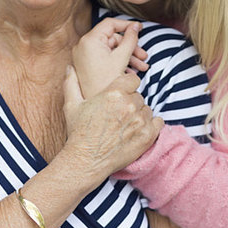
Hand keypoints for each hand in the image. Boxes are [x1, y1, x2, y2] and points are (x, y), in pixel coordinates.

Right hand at [63, 66, 163, 181]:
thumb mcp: (71, 105)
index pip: (133, 80)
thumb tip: (69, 67)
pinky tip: (139, 129)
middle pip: (138, 96)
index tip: (121, 95)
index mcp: (113, 93)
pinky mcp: (148, 136)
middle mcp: (129, 105)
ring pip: (147, 109)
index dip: (127, 87)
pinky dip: (151, 125)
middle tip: (118, 115)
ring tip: (125, 126)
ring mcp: (140, 121)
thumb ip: (71, 83)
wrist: (86, 161)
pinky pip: (158, 122)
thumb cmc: (78, 132)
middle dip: (130, 103)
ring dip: (139, 115)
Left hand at [73, 18, 148, 98]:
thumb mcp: (122, 58)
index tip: (140, 28)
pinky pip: (104, 58)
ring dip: (127, 56)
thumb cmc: (107, 82)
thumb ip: (130, 38)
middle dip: (130, 47)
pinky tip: (131, 72)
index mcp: (89, 40)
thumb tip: (135, 26)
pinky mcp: (86, 65)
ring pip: (110, 49)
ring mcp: (83, 55)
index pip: (110, 24)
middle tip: (144, 56)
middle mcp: (83, 45)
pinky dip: (117, 62)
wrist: (96, 106)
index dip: (127, 24)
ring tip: (142, 67)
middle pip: (112, 38)